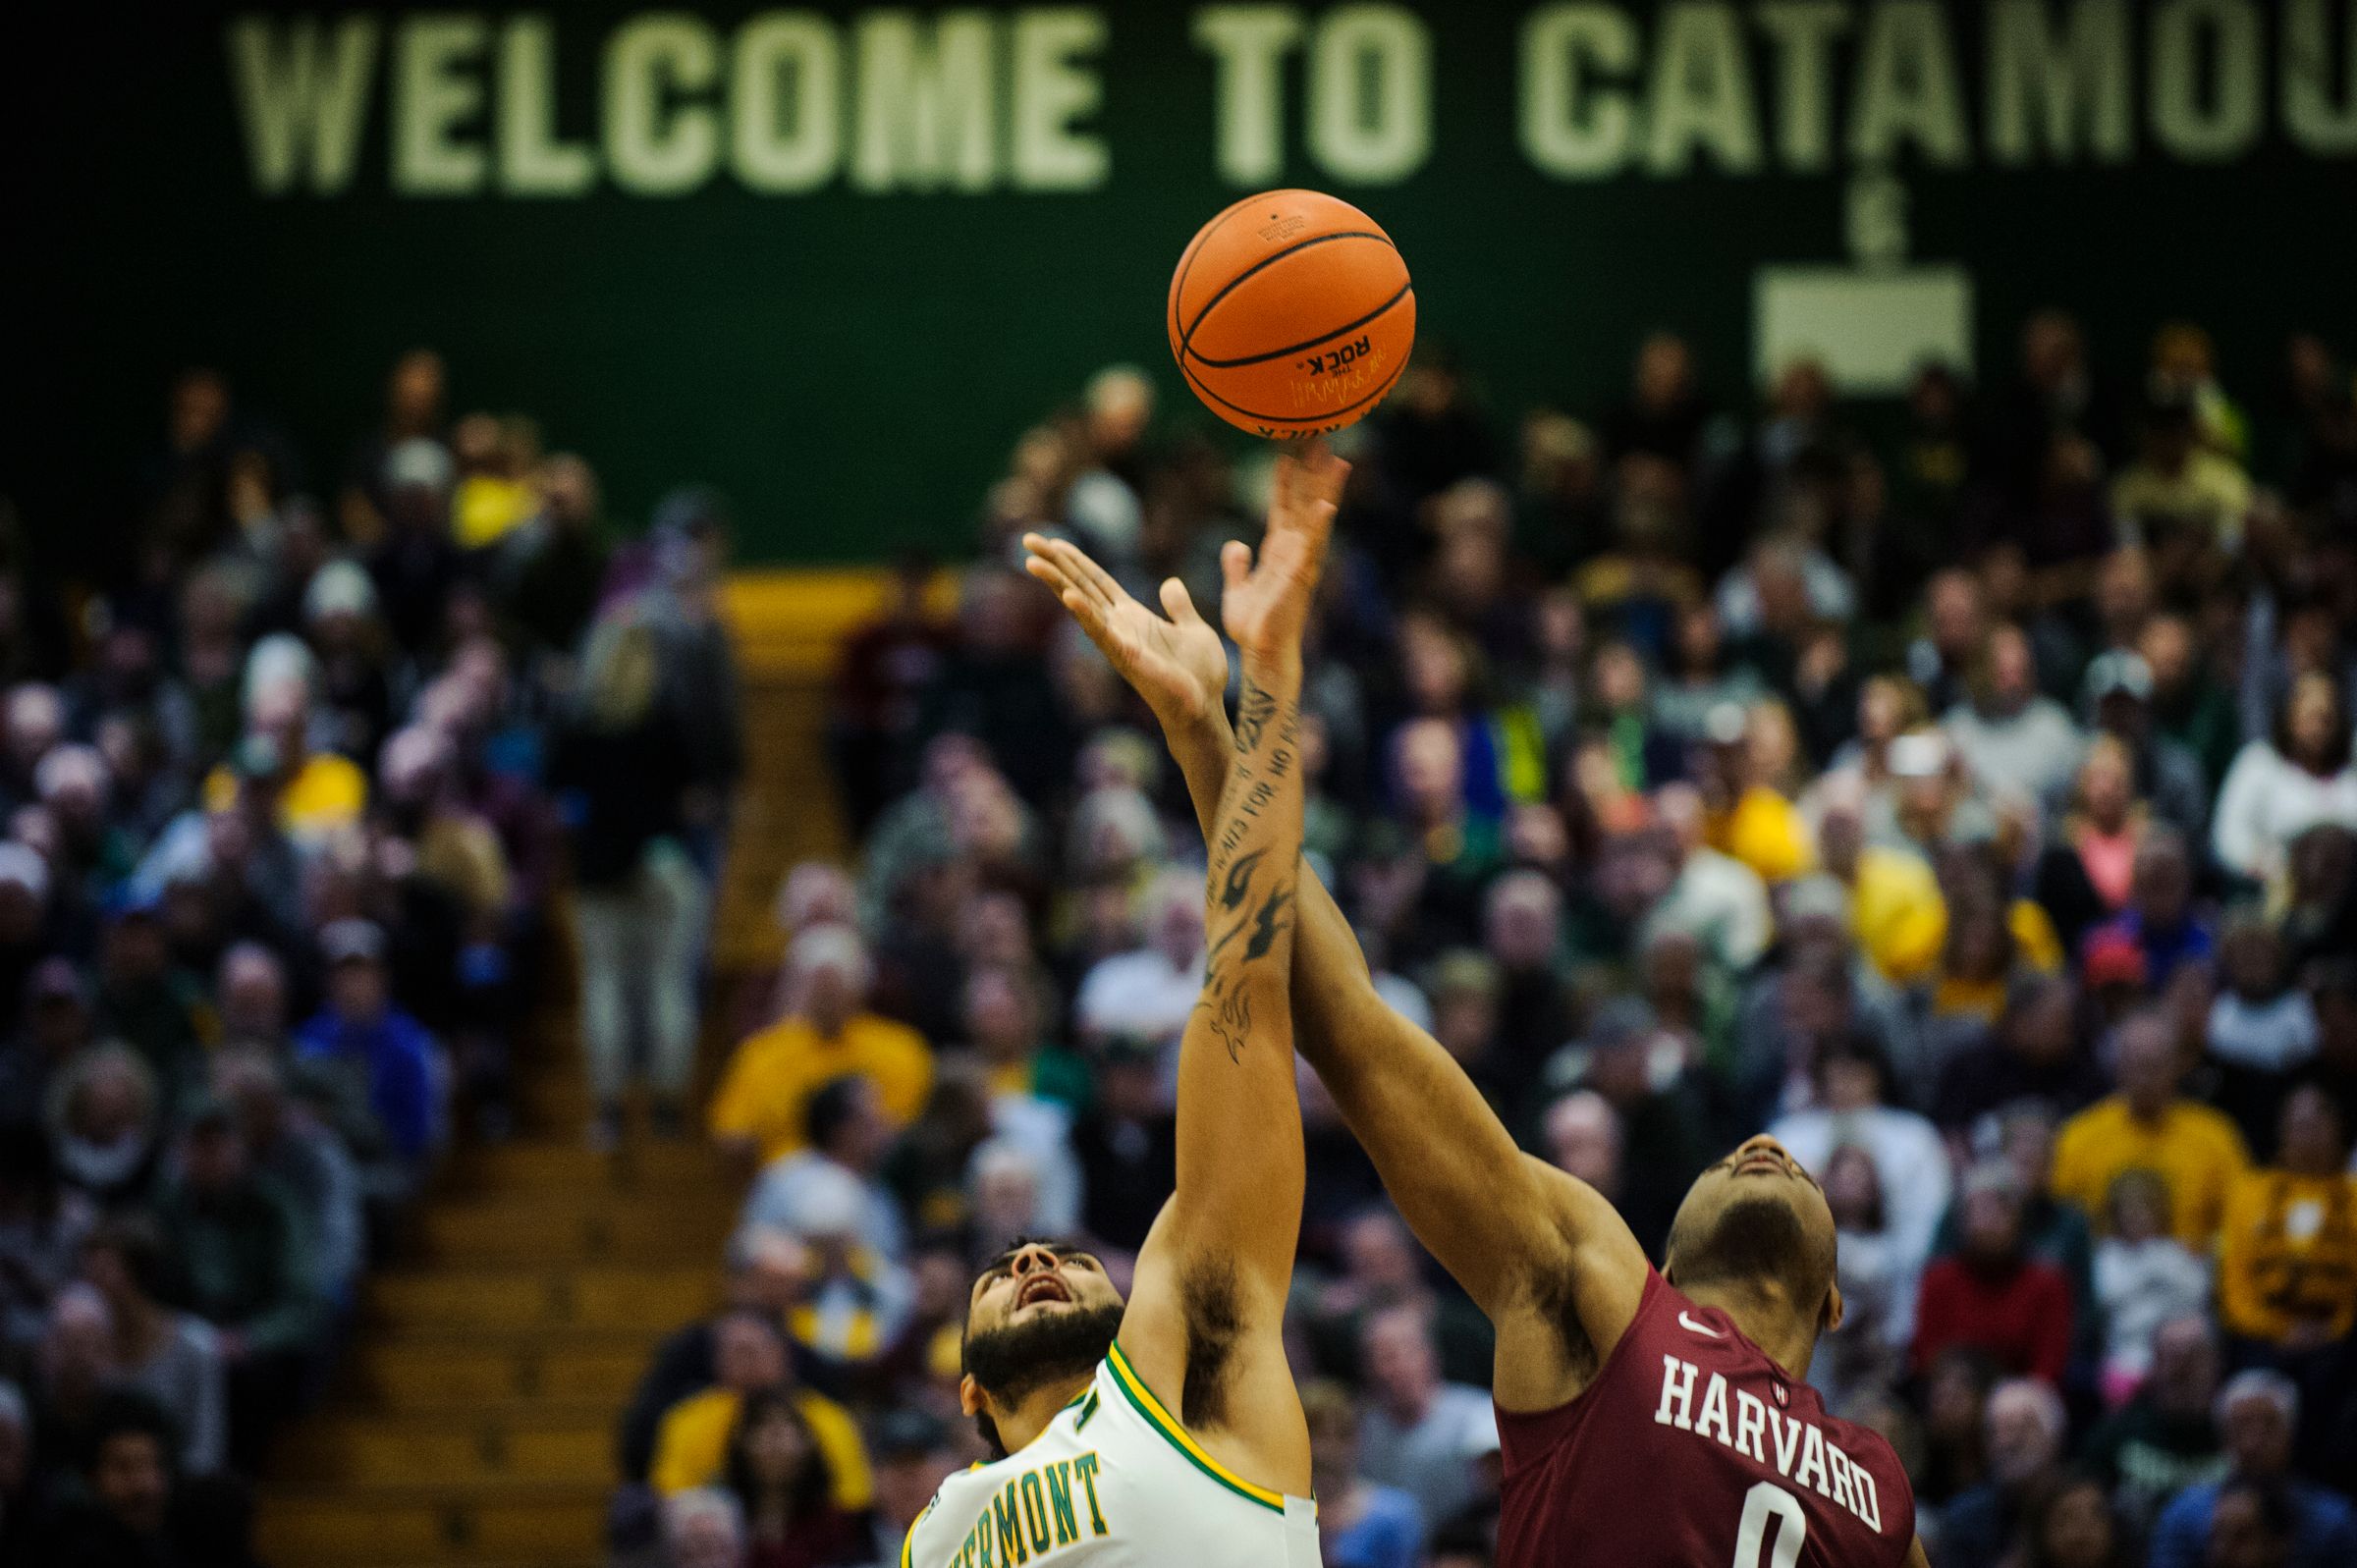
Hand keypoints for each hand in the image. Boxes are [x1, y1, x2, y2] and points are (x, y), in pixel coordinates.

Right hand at [1023, 535, 1229, 727]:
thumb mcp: (1194, 629)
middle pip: (1080, 586)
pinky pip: (1102, 633)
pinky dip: (1085, 614)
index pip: (1097, 582)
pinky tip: (1069, 596)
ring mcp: (1118, 642)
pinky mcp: (1127, 657)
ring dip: (1057, 583)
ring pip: (1081, 606)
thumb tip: (1170, 583)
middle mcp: (1119, 627)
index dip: (1076, 560)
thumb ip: (1179, 607)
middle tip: (1028, 539)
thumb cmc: (1200, 676)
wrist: (1206, 709)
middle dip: (1055, 563)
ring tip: (1033, 563)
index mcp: (1132, 617)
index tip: (1053, 542)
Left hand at [1219, 442, 1347, 664]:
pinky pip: (1311, 548)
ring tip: (1336, 460)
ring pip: (1314, 518)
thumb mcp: (1238, 589)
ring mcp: (1301, 562)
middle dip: (1312, 472)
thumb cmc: (1253, 626)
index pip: (1283, 506)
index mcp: (1278, 551)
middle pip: (1304, 503)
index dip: (1285, 479)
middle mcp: (1294, 551)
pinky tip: (1327, 506)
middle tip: (1320, 438)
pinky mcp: (1300, 577)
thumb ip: (1237, 566)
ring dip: (1325, 490)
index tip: (1288, 450)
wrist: (1261, 652)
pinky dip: (1319, 527)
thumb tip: (1236, 545)